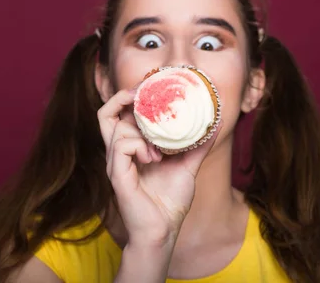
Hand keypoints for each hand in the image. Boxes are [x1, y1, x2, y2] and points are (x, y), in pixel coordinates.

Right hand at [97, 88, 220, 247]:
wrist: (164, 231)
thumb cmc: (170, 201)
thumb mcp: (188, 166)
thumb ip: (197, 145)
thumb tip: (213, 124)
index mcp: (132, 148)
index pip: (119, 114)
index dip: (130, 96)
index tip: (151, 88)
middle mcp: (119, 153)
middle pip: (106, 114)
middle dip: (123, 97)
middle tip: (143, 94)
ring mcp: (116, 163)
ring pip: (116, 127)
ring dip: (141, 132)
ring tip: (158, 151)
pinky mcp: (117, 175)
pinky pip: (121, 145)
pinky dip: (139, 146)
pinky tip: (153, 159)